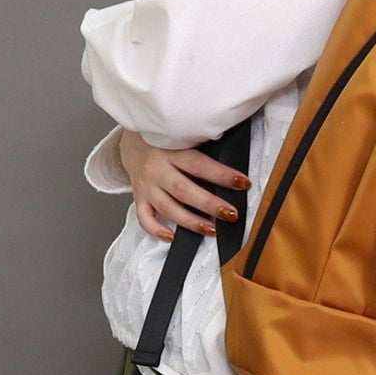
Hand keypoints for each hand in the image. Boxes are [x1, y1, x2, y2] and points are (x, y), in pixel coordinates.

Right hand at [118, 128, 251, 241]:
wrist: (132, 142)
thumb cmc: (165, 141)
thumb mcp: (183, 137)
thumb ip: (203, 148)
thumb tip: (232, 162)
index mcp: (172, 150)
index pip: (200, 164)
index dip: (222, 175)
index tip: (243, 183)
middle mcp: (157, 169)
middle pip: (184, 190)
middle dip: (210, 204)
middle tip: (231, 214)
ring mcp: (147, 186)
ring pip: (168, 208)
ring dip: (191, 221)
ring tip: (212, 230)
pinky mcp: (139, 198)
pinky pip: (144, 218)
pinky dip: (156, 230)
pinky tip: (172, 237)